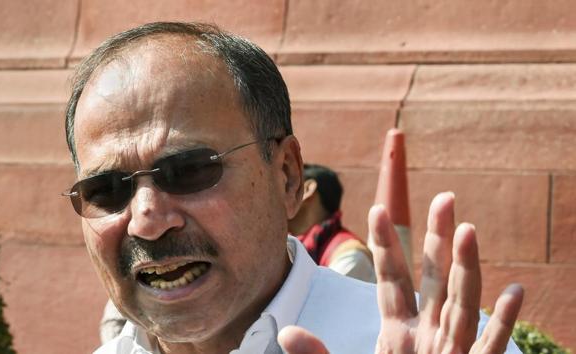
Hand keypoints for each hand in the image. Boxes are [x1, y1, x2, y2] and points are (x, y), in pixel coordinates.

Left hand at [277, 192, 523, 353]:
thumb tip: (287, 332)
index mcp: (396, 332)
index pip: (391, 280)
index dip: (385, 246)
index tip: (377, 210)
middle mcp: (426, 335)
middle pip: (432, 279)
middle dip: (438, 240)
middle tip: (444, 198)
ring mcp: (450, 352)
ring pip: (460, 303)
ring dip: (465, 267)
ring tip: (468, 229)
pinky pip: (489, 347)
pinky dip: (501, 322)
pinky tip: (512, 291)